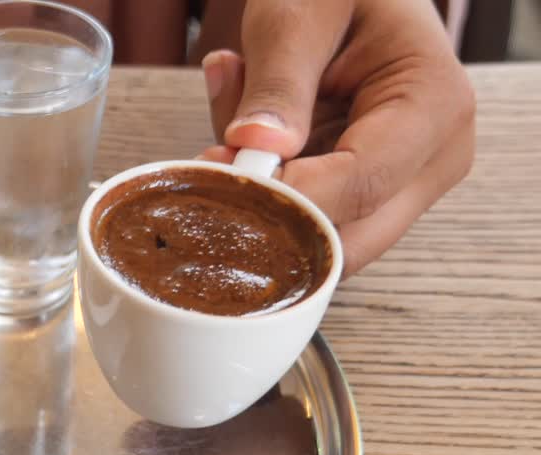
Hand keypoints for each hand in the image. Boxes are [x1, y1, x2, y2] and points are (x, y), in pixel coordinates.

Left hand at [199, 0, 474, 275]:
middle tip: (210, 162)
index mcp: (435, 109)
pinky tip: (248, 130)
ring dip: (260, 194)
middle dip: (270, 212)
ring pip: (316, 237)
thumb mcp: (299, 16)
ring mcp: (399, 186)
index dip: (287, 196)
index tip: (223, 174)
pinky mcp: (359, 196)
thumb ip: (278, 82)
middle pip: (346, 241)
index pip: (361, 186)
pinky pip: (301, 218)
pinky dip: (261, 184)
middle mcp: (430, 161)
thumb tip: (256, 148)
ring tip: (237, 114)